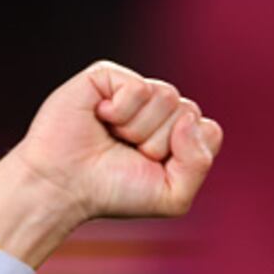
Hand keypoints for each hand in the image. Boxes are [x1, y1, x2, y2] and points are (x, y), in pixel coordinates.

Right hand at [0, 60, 223, 266]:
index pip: (209, 131)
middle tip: (128, 154)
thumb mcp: (173, 197)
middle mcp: (159, 110)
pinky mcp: (109, 76)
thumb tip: (187, 118)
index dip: (185, 154)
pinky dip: (121, 112)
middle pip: (190, 113)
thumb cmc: (115, 192)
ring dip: (139, 129)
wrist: (64, 186)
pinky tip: (101, 118)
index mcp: (178, 135)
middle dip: (160, 144)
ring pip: (168, 97)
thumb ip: (199, 163)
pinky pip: (139, 88)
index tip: (155, 168)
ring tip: (114, 137)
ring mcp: (134, 91)